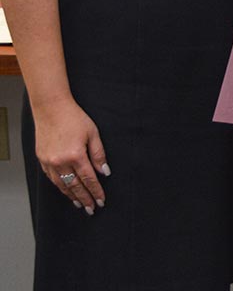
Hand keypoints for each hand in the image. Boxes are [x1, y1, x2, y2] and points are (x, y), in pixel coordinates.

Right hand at [34, 98, 109, 213]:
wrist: (51, 109)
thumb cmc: (74, 118)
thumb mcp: (93, 133)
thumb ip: (99, 154)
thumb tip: (104, 172)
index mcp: (76, 155)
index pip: (89, 179)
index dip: (96, 191)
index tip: (101, 200)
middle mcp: (61, 162)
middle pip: (75, 186)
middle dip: (85, 198)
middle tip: (92, 209)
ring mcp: (50, 163)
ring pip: (62, 185)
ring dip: (72, 196)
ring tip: (81, 204)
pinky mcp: (42, 160)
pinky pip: (52, 179)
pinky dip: (61, 187)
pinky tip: (66, 191)